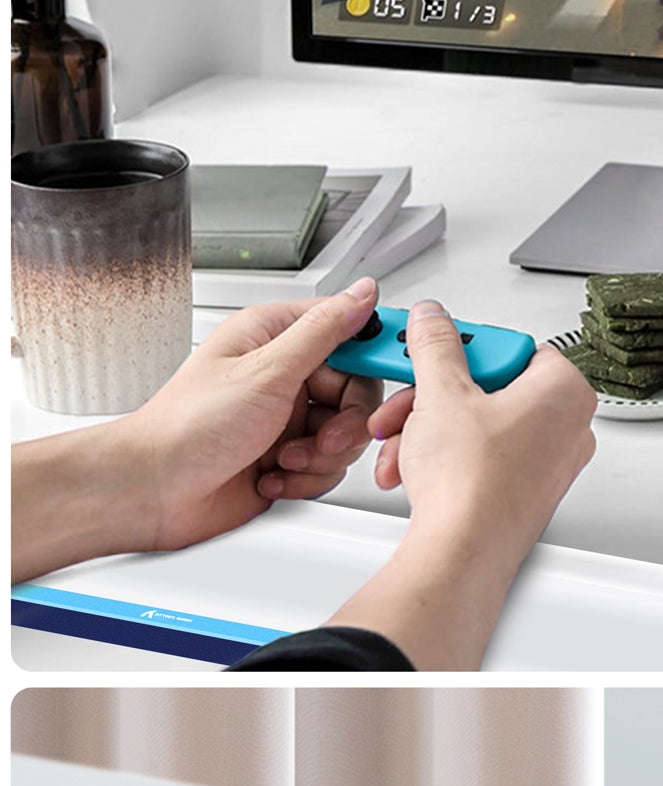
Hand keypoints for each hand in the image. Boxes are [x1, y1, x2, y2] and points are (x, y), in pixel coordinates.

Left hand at [119, 277, 384, 549]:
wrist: (157, 491)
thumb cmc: (189, 426)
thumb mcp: (267, 371)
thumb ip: (323, 332)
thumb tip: (362, 295)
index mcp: (275, 338)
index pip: (350, 336)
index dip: (371, 360)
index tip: (383, 381)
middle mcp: (284, 375)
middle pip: (357, 394)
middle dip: (344, 426)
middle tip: (321, 438)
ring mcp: (287, 418)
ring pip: (347, 436)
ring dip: (320, 457)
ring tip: (283, 458)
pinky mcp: (289, 456)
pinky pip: (329, 467)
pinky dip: (306, 478)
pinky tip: (273, 475)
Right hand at [368, 300, 597, 566]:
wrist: (464, 552)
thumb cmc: (473, 484)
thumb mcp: (442, 392)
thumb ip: (436, 345)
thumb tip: (434, 320)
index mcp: (565, 392)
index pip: (512, 346)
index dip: (463, 350)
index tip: (433, 353)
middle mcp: (568, 428)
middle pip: (489, 388)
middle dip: (434, 396)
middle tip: (407, 402)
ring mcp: (548, 464)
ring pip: (478, 424)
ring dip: (429, 428)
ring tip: (401, 442)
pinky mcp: (525, 493)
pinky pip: (481, 457)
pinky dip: (445, 457)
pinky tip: (412, 467)